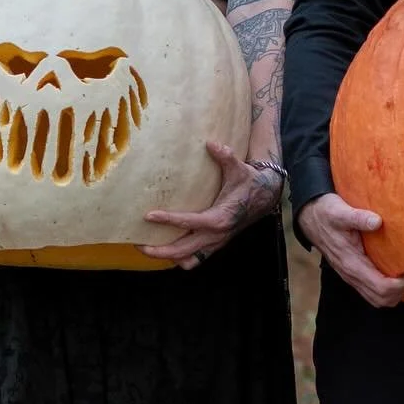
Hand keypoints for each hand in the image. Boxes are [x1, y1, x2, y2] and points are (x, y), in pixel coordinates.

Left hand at [143, 142, 282, 268]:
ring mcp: (216, 243)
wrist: (265, 197)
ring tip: (148, 249)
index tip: (149, 216)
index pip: (189, 222)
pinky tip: (167, 250)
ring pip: (188, 260)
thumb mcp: (239, 169)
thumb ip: (225, 157)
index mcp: (220, 218)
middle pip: (182, 251)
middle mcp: (216, 235)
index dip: (168, 220)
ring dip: (168, 258)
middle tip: (137, 243)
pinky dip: (181, 258)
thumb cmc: (249, 182)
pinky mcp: (215, 244)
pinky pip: (195, 259)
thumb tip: (211, 144)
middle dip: (159, 251)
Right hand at [297, 193, 403, 308]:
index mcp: (352, 263)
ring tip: (401, 274)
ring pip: (377, 299)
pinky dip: (385, 289)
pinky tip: (391, 272)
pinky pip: (371, 292)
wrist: (311, 218)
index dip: (399, 284)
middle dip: (399, 291)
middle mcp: (351, 275)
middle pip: (381, 300)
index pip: (381, 288)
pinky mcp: (352, 274)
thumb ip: (359, 218)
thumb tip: (377, 221)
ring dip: (393, 293)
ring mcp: (351, 277)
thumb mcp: (341, 212)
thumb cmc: (327, 214)